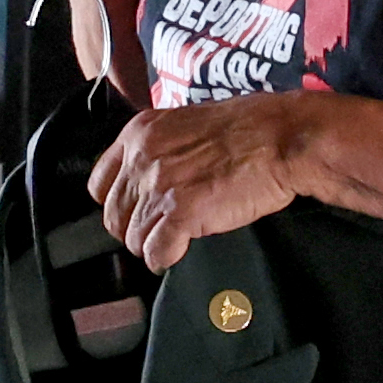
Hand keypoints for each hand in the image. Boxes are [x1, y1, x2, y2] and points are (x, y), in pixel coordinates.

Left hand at [93, 94, 316, 270]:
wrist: (282, 137)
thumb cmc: (250, 128)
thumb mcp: (188, 124)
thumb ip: (161, 149)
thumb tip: (150, 178)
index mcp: (139, 133)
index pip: (100, 184)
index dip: (117, 203)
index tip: (132, 212)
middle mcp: (142, 159)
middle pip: (114, 216)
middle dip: (134, 229)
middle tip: (156, 232)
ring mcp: (160, 187)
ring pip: (133, 238)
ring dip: (151, 244)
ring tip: (172, 242)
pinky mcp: (182, 214)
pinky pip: (156, 252)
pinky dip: (164, 258)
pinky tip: (176, 254)